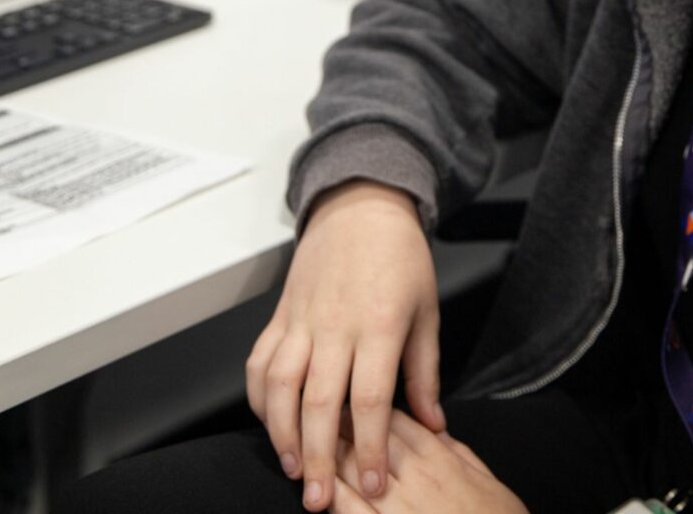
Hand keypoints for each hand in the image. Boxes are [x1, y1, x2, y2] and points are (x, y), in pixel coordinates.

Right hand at [247, 180, 446, 510]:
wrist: (361, 207)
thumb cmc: (400, 258)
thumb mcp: (427, 312)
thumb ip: (425, 373)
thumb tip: (434, 425)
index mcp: (380, 325)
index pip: (370, 398)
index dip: (370, 447)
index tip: (375, 484)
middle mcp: (336, 324)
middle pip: (320, 401)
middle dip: (319, 457)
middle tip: (320, 499)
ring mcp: (302, 319)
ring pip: (280, 384)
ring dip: (281, 432)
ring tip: (292, 468)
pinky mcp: (280, 315)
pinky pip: (260, 361)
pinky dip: (258, 396)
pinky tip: (268, 423)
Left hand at [330, 410, 526, 513]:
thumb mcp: (485, 481)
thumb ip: (455, 453)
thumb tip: (434, 430)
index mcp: (440, 459)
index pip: (396, 419)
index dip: (367, 406)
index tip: (348, 395)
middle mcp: (417, 477)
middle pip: (368, 437)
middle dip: (337, 422)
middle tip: (312, 409)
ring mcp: (401, 509)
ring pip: (354, 470)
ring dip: (327, 455)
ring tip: (305, 444)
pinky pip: (352, 512)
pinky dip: (332, 497)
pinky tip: (316, 491)